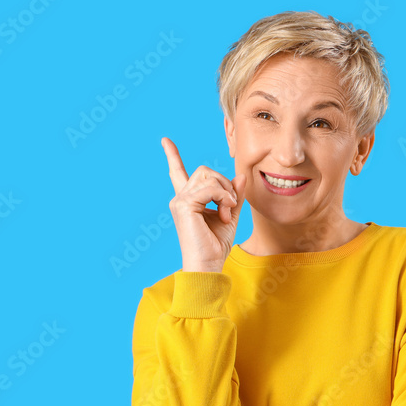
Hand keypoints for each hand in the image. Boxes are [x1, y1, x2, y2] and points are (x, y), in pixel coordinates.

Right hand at [162, 137, 246, 272]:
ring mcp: (180, 201)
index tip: (165, 140)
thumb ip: (235, 195)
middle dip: (224, 184)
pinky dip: (224, 198)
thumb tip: (241, 175)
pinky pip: (211, 188)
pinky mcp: (184, 205)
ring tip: (227, 212)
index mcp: (188, 200)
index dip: (172, 156)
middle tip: (231, 206)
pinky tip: (225, 213)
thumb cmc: (216, 245)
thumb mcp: (230, 215)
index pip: (178, 173)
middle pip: (205, 170)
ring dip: (226, 193)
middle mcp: (180, 198)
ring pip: (209, 176)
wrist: (208, 265)